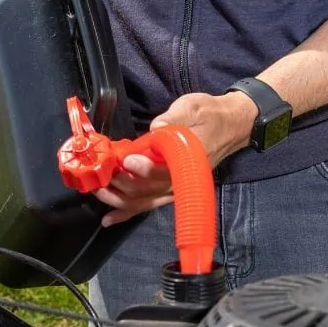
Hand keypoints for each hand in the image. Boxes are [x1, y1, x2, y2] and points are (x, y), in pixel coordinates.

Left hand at [93, 91, 255, 225]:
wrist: (230, 125)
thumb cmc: (210, 114)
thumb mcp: (194, 107)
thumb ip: (176, 117)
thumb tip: (157, 128)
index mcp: (190, 160)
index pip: (166, 172)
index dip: (146, 168)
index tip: (127, 159)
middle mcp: (182, 180)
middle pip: (148, 191)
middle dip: (121, 183)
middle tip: (100, 173)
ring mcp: (175, 188)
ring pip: (143, 202)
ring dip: (118, 199)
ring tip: (97, 191)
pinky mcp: (168, 191)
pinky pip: (147, 205)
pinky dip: (127, 213)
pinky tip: (109, 219)